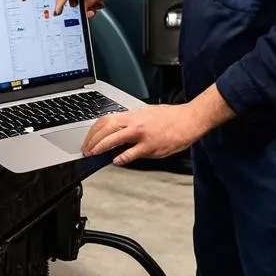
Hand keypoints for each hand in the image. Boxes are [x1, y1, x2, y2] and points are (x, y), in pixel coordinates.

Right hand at [54, 0, 124, 18]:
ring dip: (87, 6)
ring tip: (96, 7)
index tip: (57, 12)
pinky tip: (99, 3)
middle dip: (79, 7)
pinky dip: (92, 4)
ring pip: (80, 0)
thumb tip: (83, 8)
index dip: (60, 3)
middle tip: (85, 12)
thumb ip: (89, 1)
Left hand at [82, 103, 205, 165]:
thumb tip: (116, 134)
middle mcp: (135, 122)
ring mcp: (143, 134)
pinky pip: (133, 153)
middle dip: (93, 140)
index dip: (93, 131)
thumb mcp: (146, 114)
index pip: (105, 120)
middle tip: (87, 149)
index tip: (88, 139)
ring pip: (115, 138)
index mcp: (132, 114)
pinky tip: (116, 161)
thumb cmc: (170, 117)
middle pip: (106, 128)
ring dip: (101, 147)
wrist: (189, 119)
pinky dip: (122, 158)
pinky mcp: (152, 146)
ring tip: (95, 154)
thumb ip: (130, 124)